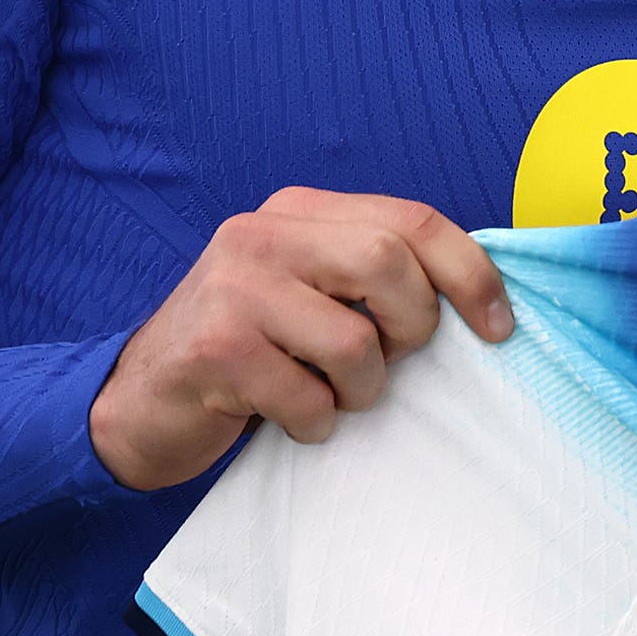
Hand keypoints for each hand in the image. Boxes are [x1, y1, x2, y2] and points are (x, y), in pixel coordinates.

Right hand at [91, 190, 511, 490]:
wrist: (137, 404)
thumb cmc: (250, 354)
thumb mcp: (311, 294)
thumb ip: (375, 276)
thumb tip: (485, 295)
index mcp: (299, 212)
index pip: (414, 220)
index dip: (472, 274)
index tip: (499, 328)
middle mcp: (262, 234)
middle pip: (390, 264)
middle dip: (412, 329)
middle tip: (388, 364)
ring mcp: (232, 287)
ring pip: (355, 340)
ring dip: (360, 389)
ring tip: (329, 394)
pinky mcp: (214, 348)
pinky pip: (308, 397)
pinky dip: (314, 423)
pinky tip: (286, 417)